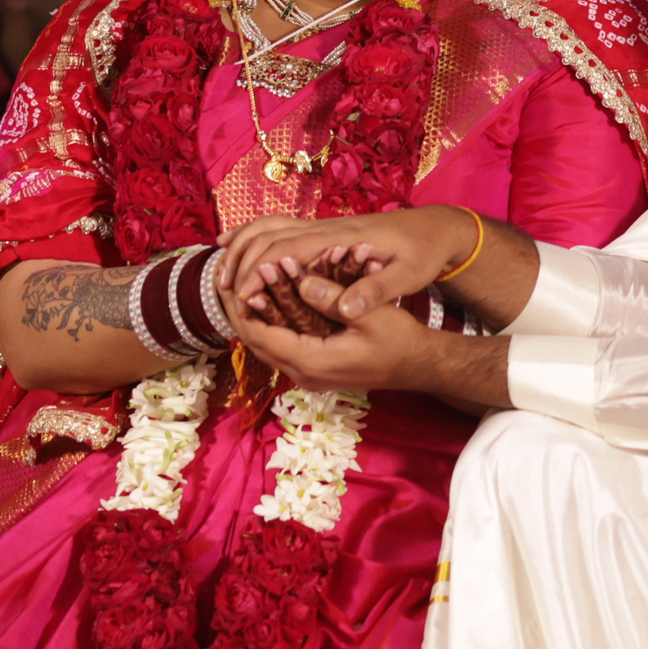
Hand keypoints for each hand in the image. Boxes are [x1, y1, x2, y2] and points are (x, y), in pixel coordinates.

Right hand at [217, 207, 473, 306]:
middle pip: (267, 235)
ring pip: (267, 227)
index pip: (286, 250)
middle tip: (225, 295)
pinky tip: (233, 251)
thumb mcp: (407, 276)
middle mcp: (324, 228)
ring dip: (240, 248)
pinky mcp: (322, 232)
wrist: (432, 228)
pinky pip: (277, 229)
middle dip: (240, 262)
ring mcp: (321, 227)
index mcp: (340, 240)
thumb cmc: (421, 254)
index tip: (241, 297)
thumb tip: (346, 307)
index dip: (259, 272)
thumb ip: (376, 290)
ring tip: (222, 280)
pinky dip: (250, 237)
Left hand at [223, 280, 441, 391]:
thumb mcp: (370, 315)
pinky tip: (267, 297)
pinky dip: (270, 321)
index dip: (242, 303)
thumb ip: (331, 297)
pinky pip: (280, 343)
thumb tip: (297, 277)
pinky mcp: (313, 367)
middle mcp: (302, 373)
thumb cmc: (399, 340)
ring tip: (242, 281)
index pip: (257, 334)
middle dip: (239, 307)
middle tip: (229, 274)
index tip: (234, 275)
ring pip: (264, 343)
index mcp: (311, 361)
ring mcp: (307, 373)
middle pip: (253, 340)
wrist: (418, 365)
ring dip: (253, 313)